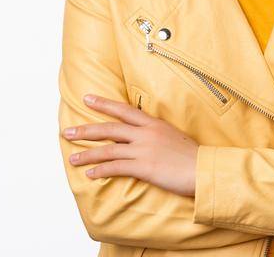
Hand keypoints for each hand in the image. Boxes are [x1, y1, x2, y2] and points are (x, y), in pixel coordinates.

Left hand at [64, 93, 199, 196]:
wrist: (205, 169)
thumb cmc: (193, 157)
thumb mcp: (173, 137)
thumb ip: (156, 135)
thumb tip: (143, 138)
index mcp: (154, 123)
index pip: (124, 110)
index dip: (104, 104)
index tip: (87, 98)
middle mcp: (146, 133)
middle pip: (109, 128)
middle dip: (86, 130)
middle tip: (68, 131)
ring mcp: (144, 150)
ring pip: (108, 149)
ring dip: (87, 154)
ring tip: (72, 157)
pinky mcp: (143, 167)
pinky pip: (116, 167)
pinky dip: (100, 170)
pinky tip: (90, 174)